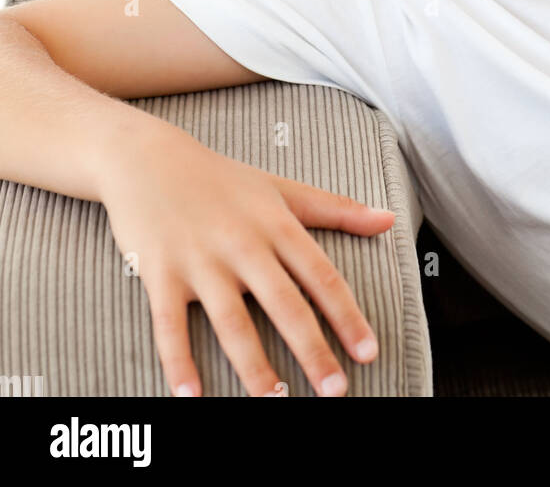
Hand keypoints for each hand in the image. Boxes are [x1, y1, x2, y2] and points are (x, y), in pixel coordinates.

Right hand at [98, 124, 393, 396]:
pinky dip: (179, 363)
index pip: (321, 276)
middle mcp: (242, 243)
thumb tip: (388, 219)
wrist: (149, 159)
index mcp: (276, 224)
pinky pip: (170, 326)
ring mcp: (200, 261)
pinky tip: (192, 397)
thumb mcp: (283, 188)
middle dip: (312, 351)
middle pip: (284, 304)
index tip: (367, 352)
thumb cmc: (223, 179)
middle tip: (336, 391)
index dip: (347, 315)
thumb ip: (336, 208)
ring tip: (276, 402)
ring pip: (231, 323)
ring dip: (254, 367)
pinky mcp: (160, 274)